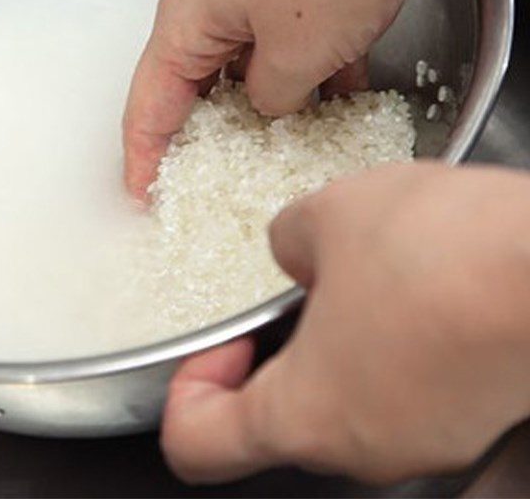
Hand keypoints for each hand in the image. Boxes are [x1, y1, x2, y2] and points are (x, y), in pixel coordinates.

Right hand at [122, 0, 459, 197]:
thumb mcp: (296, 56)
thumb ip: (273, 101)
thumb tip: (272, 107)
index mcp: (187, 22)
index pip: (148, 105)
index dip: (143, 156)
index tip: (142, 196)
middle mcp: (213, 7)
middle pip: (193, 88)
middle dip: (203, 138)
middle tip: (205, 187)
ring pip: (249, 72)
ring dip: (266, 111)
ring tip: (275, 159)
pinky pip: (292, 50)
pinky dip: (310, 81)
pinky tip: (336, 109)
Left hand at [161, 163, 529, 483]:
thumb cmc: (442, 254)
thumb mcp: (327, 215)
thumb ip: (286, 241)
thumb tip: (293, 254)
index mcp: (305, 415)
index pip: (196, 444)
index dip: (190, 390)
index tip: (219, 343)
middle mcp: (365, 450)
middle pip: (280, 419)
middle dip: (276, 351)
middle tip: (294, 290)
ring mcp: (429, 442)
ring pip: (351, 403)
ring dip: (341, 341)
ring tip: (364, 273)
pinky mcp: (476, 418)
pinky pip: (408, 389)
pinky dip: (395, 345)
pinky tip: (417, 285)